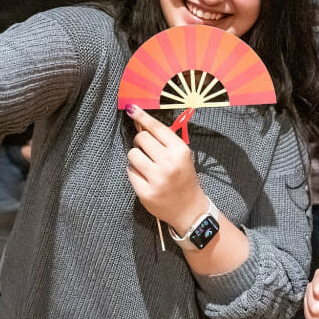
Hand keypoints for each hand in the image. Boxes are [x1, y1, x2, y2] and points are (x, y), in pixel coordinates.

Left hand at [125, 105, 206, 231]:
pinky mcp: (145, 192)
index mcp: (180, 150)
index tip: (131, 109)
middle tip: (147, 151)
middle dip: (141, 142)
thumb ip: (162, 139)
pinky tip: (144, 178)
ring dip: (136, 157)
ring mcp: (156, 179)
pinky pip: (130, 171)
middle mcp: (169, 163)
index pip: (156, 128)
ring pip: (132, 154)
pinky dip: (134, 172)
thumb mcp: (180, 155)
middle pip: (141, 138)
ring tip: (145, 165)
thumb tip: (139, 120)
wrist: (189, 209)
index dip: (141, 116)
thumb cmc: (184, 177)